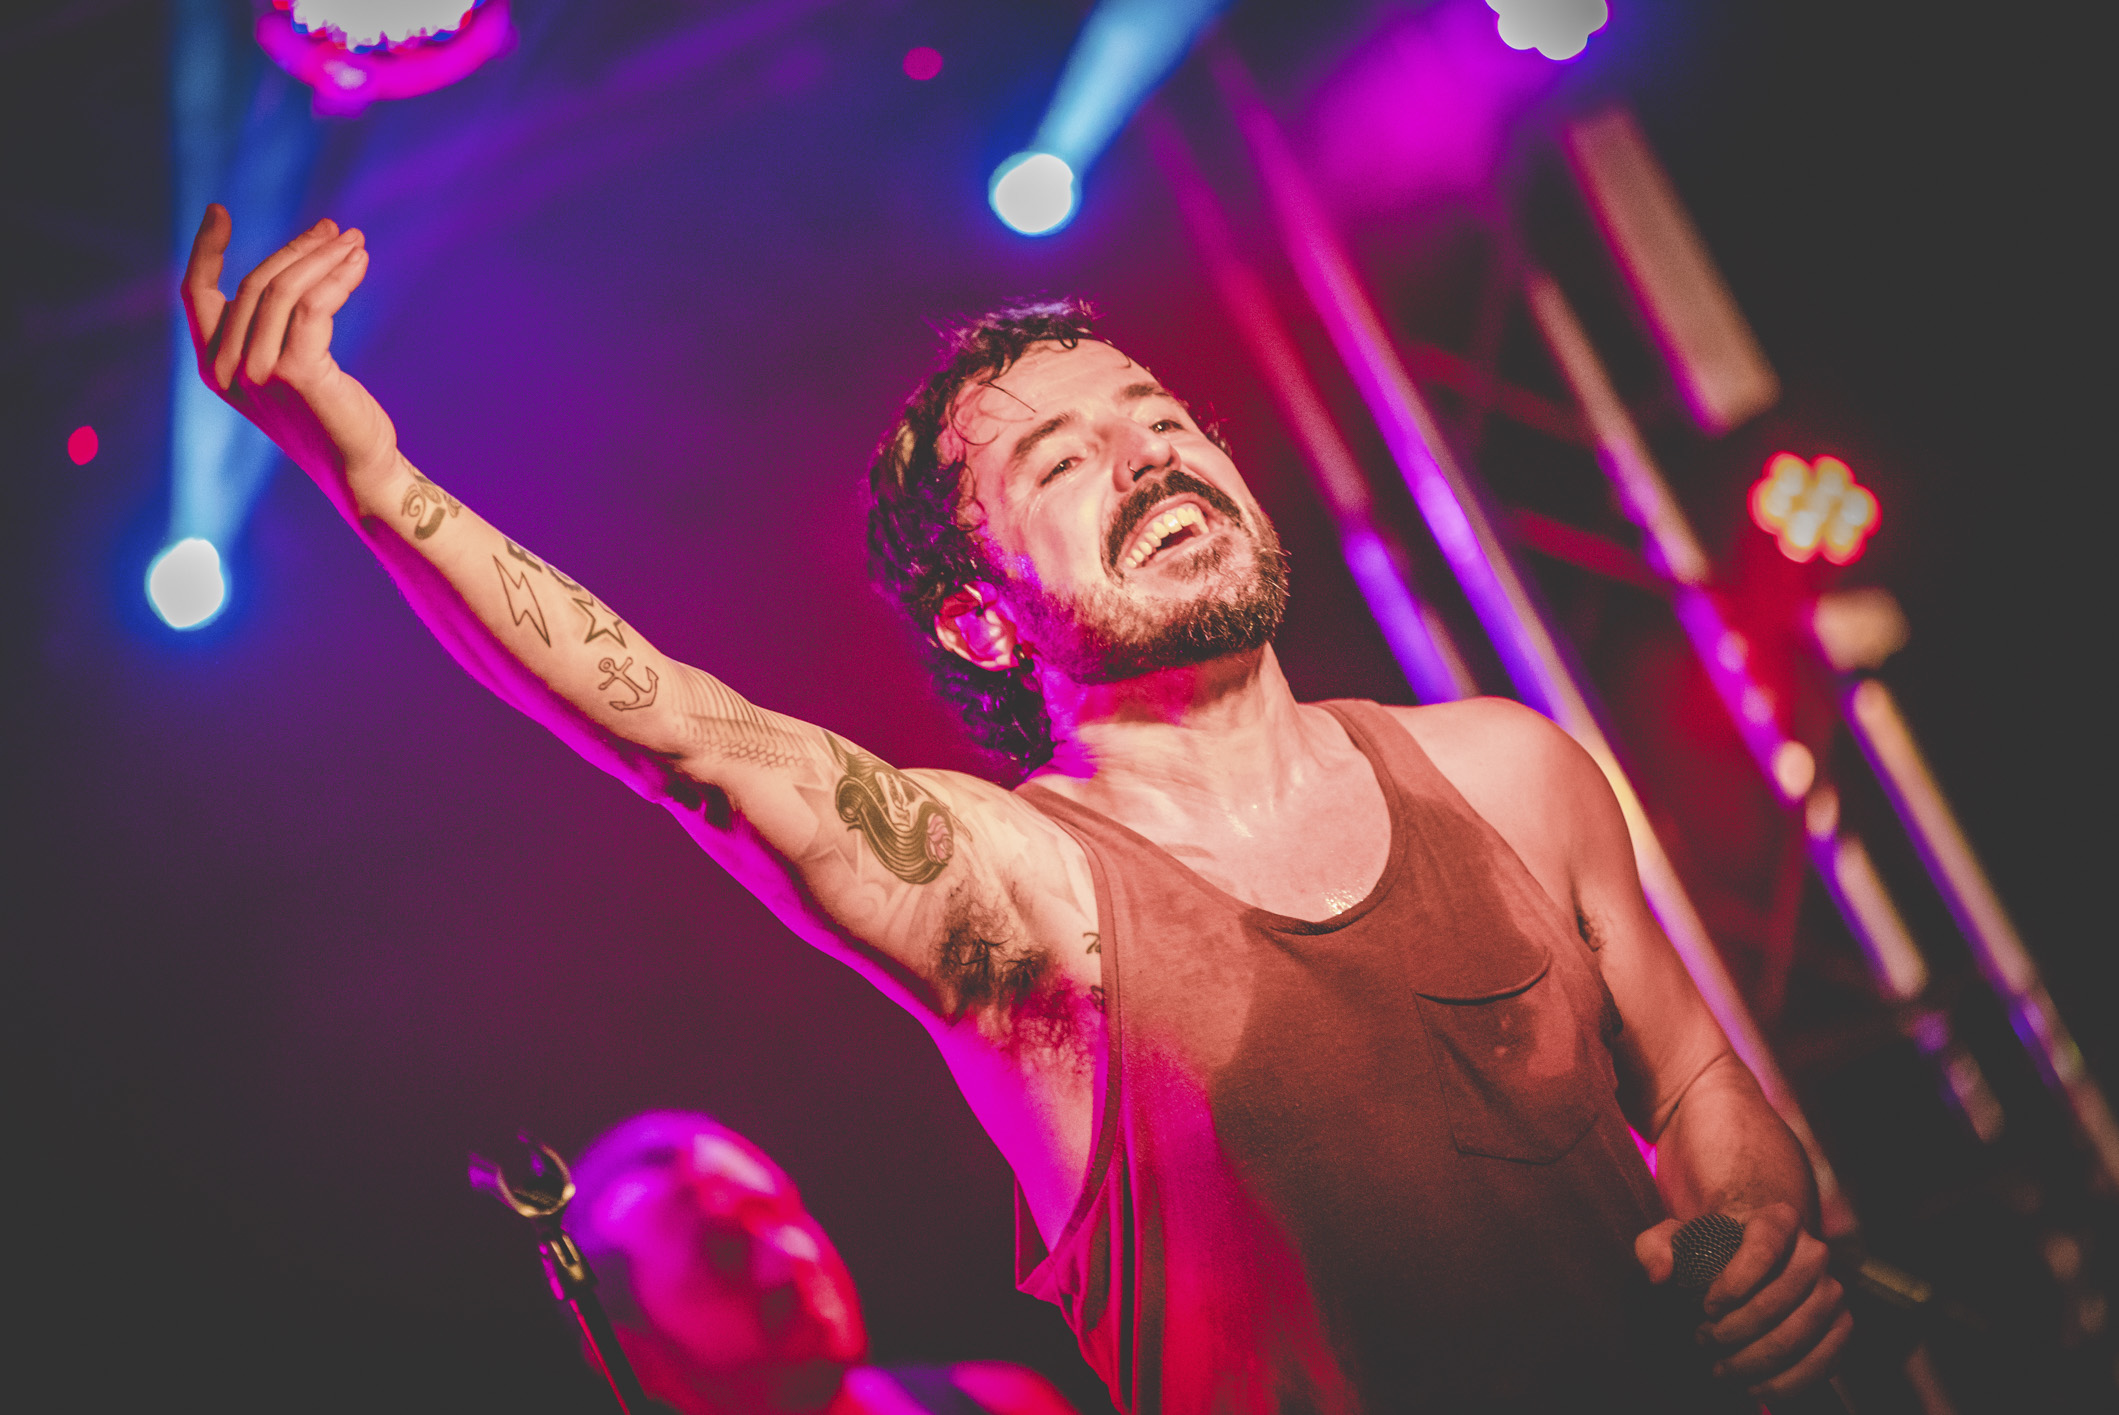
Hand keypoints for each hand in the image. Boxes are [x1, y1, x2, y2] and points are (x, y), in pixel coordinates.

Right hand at [181, 205, 398, 491]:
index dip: (204, 250)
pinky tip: (359, 264)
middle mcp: (227, 370)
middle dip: (297, 249)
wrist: (357, 470)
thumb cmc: (327, 416)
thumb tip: (295, 264)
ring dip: (324, 257)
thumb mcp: (286, 370)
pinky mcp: (297, 373)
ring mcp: (258, 372)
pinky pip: (316, 306)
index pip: (195, 295)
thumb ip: (271, 330)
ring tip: (355, 241)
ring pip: (286, 290)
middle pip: (255, 284)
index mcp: (212, 367)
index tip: (219, 211)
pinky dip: (339, 278)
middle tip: (335, 230)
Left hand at [1636, 1202, 1852, 1401]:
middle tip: (1704, 1341)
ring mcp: (1832, 1289)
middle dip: (1737, 1329)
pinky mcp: (1841, 1324)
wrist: (1751, 1259)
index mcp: (1779, 1219)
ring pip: (1801, 1332)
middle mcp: (1814, 1251)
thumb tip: (1659, 1274)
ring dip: (1758, 1359)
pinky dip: (1791, 1381)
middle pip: (1781, 1298)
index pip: (1763, 1249)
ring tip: (1722, 1368)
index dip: (1734, 1283)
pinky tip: (1758, 1388)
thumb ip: (1656, 1245)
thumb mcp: (1677, 1236)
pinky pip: (1826, 1359)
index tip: (1705, 1306)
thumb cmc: (1711, 1248)